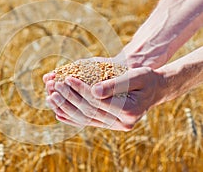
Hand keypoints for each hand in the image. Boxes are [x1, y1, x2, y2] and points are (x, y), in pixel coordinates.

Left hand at [44, 67, 165, 130]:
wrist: (153, 90)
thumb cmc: (145, 79)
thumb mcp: (136, 76)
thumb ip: (116, 84)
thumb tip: (93, 91)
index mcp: (130, 110)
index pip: (99, 101)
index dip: (81, 89)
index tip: (67, 78)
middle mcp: (122, 123)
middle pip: (89, 111)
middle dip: (69, 98)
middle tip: (53, 86)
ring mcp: (115, 126)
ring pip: (85, 119)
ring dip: (65, 109)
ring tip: (50, 98)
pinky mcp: (109, 125)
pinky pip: (88, 123)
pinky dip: (72, 118)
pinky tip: (58, 113)